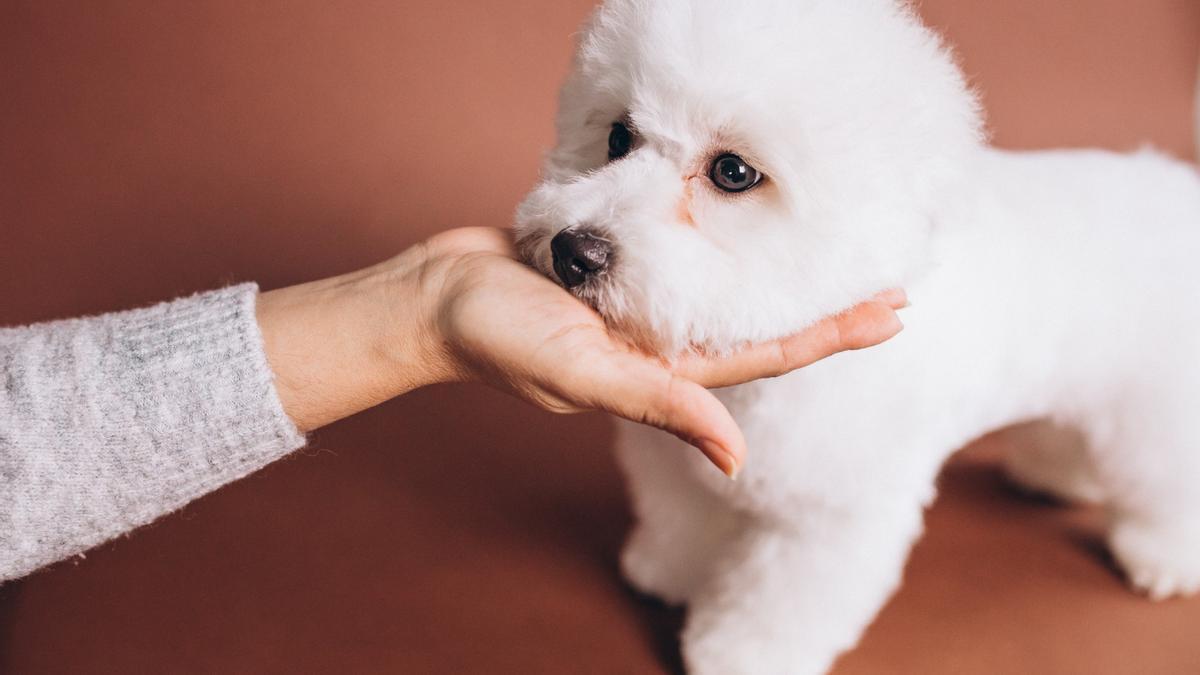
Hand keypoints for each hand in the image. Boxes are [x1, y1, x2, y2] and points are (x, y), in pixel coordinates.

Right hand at [257, 227, 905, 477]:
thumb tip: (739, 459)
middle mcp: (658, 339)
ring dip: (776, 273)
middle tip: (889, 280)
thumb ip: (659, 403)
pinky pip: (676, 259)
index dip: (830, 334)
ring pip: (721, 289)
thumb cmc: (498, 338)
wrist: (435, 297)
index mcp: (661, 366)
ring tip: (828, 249)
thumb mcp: (582, 371)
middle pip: (758, 321)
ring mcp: (636, 305)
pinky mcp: (612, 271)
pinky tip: (742, 229)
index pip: (766, 354)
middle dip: (822, 305)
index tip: (889, 312)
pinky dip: (714, 246)